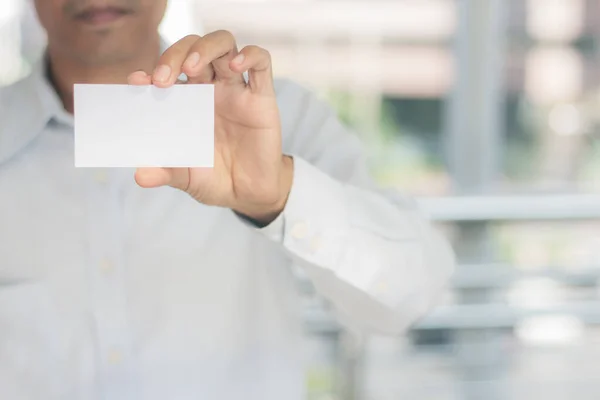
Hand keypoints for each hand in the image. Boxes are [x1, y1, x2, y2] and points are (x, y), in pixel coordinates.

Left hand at [127, 31, 293, 224]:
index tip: (136, 82)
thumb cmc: (215, 179)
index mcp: (187, 101)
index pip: (168, 70)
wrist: (248, 195)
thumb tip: (139, 176)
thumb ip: (165, 172)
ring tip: (191, 68)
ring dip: (205, 48)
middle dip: (175, 55)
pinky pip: (261, 62)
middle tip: (162, 80)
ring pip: (224, 44)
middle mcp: (211, 88)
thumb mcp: (186, 177)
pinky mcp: (262, 97)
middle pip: (193, 48)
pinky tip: (236, 65)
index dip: (151, 69)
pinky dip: (250, 55)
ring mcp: (236, 89)